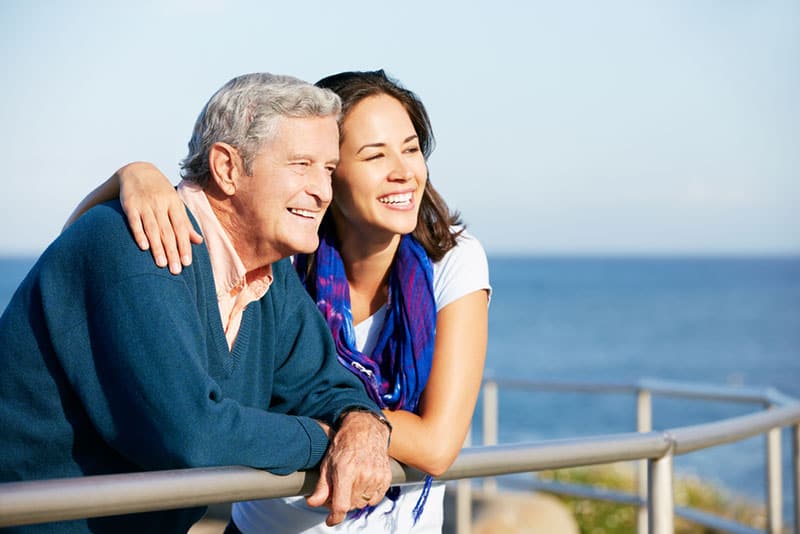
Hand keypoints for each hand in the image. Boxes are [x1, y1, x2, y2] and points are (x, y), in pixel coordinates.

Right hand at [118, 162, 202, 273]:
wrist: (137, 171)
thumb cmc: (160, 193)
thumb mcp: (175, 204)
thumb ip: (185, 223)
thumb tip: (198, 241)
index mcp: (174, 204)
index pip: (181, 228)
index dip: (184, 245)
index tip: (187, 262)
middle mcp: (161, 204)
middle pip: (168, 231)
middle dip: (172, 251)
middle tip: (175, 270)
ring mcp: (145, 204)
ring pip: (153, 229)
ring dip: (157, 247)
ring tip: (161, 264)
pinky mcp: (130, 205)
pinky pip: (135, 221)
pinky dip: (139, 234)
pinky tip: (143, 247)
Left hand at [306, 411, 391, 525]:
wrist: (365, 430)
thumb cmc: (345, 444)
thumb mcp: (328, 463)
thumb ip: (321, 487)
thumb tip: (313, 503)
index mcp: (346, 471)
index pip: (341, 505)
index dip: (334, 517)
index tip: (330, 520)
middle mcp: (363, 475)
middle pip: (351, 505)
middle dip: (343, 502)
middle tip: (339, 491)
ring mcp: (376, 476)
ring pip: (363, 503)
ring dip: (355, 499)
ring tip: (351, 484)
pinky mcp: (385, 478)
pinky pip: (375, 499)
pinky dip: (368, 496)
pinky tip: (362, 483)